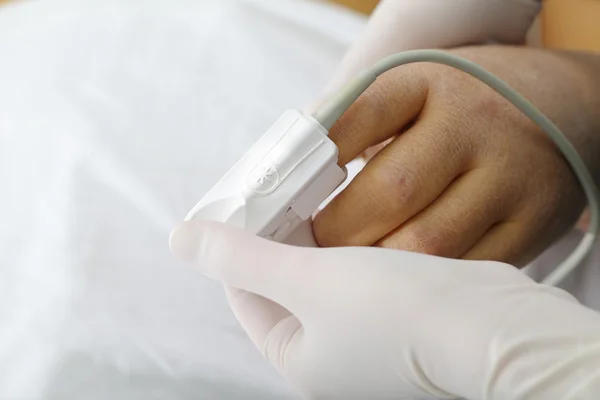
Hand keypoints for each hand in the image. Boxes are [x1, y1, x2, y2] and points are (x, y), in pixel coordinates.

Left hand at [170, 220, 599, 398]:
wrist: (499, 330)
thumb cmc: (400, 316)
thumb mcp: (309, 279)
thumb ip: (243, 257)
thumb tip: (182, 240)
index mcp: (298, 356)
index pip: (246, 294)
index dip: (238, 246)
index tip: (241, 202)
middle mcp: (332, 351)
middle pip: (285, 283)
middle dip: (278, 236)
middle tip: (277, 190)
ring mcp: (367, 334)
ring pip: (325, 274)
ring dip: (317, 235)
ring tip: (312, 192)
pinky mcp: (400, 313)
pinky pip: (359, 271)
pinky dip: (351, 240)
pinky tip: (354, 208)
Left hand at [314, 46, 599, 265]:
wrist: (562, 111)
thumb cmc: (463, 109)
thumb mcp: (411, 95)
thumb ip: (354, 129)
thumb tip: (288, 179)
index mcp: (429, 84)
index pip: (359, 117)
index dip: (316, 164)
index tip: (292, 199)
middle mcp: (475, 126)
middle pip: (392, 190)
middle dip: (340, 231)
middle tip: (316, 246)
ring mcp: (509, 178)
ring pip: (427, 244)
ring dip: (377, 268)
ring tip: (353, 271)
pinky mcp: (531, 225)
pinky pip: (461, 269)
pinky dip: (422, 284)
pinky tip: (402, 282)